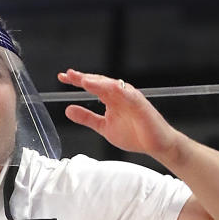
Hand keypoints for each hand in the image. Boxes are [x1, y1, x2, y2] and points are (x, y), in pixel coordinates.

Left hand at [58, 68, 177, 160]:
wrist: (156, 145)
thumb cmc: (134, 134)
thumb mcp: (104, 127)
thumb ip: (87, 118)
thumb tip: (68, 109)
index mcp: (111, 99)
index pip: (92, 86)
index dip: (77, 81)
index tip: (62, 78)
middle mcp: (119, 94)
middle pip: (99, 82)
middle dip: (83, 77)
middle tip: (68, 75)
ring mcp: (130, 97)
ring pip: (112, 85)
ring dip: (97, 82)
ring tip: (83, 80)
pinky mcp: (140, 103)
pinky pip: (128, 94)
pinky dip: (117, 90)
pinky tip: (107, 87)